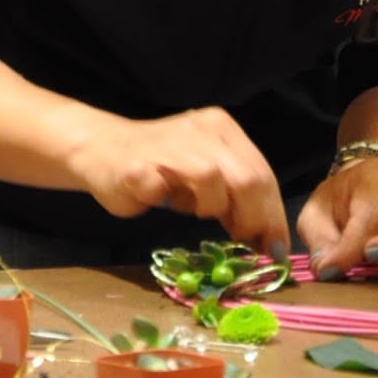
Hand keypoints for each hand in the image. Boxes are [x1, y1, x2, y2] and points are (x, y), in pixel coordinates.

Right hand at [66, 107, 290, 252]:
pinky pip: (160, 187)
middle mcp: (200, 130)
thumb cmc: (161, 168)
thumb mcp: (208, 176)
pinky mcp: (137, 164)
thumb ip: (235, 196)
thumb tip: (267, 239)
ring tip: (196, 212)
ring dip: (210, 207)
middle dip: (253, 219)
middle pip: (246, 178)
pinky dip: (165, 199)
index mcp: (221, 128)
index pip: (262, 174)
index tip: (275, 248)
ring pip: (212, 179)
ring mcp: (168, 144)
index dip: (274, 215)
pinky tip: (160, 198)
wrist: (101, 149)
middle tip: (247, 243)